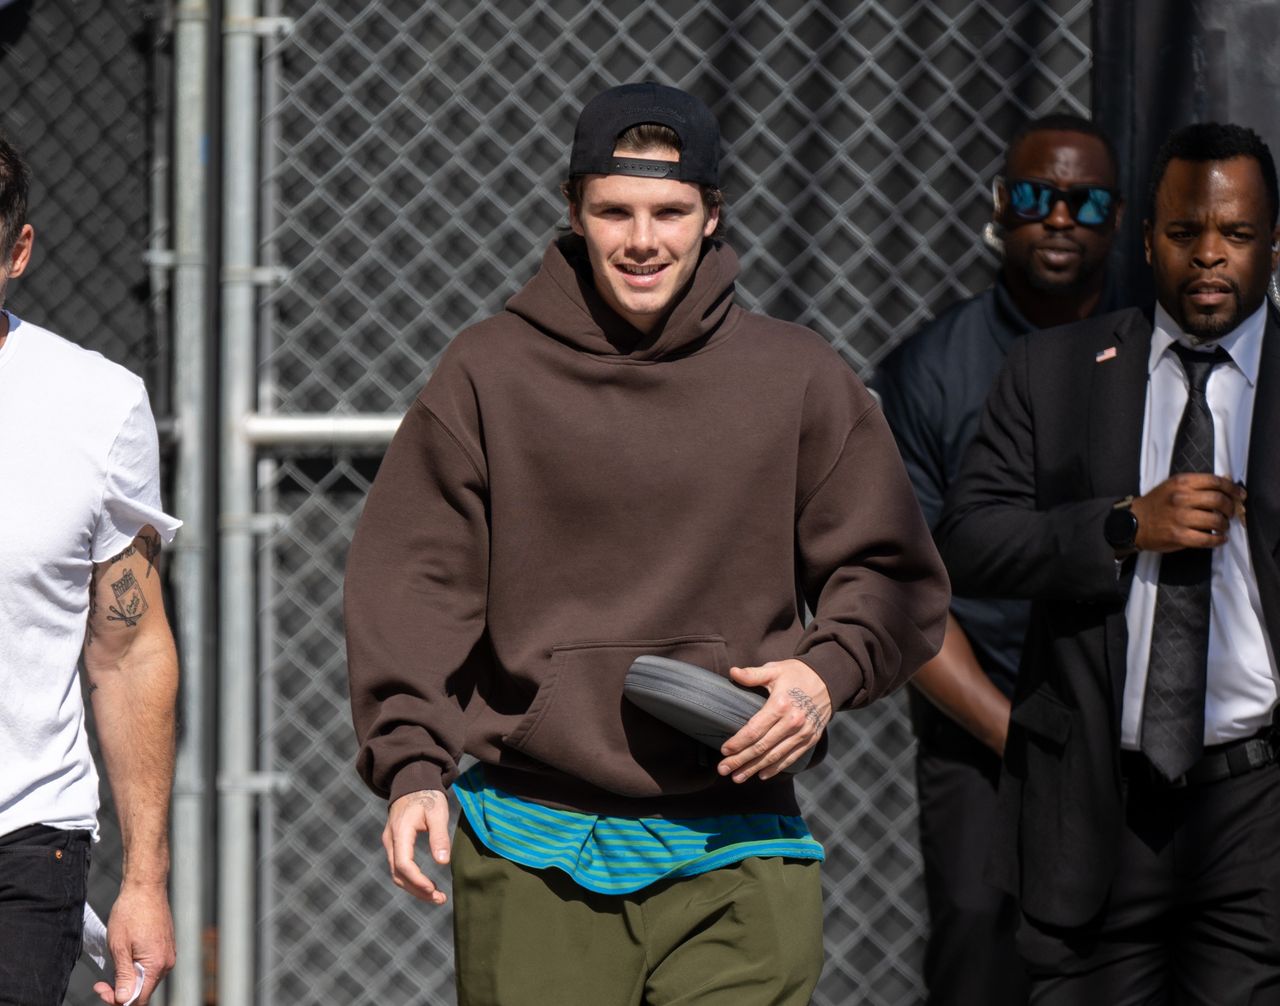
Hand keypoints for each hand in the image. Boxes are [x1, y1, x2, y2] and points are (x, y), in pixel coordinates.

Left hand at [92, 881, 174, 1004]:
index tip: (101, 989)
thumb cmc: (131, 912)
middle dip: (121, 989)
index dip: (118, 1000)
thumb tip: (124, 1000)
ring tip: (113, 964)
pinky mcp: (166, 946)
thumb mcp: (120, 947)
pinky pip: (151, 966)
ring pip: (147, 978)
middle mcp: (167, 961)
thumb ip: (124, 976)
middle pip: (144, 989)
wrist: (145, 887)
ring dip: (128, 978)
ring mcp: (168, 953)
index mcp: (156, 964)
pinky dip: (136, 967)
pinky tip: (125, 956)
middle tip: (101, 981)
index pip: (139, 998)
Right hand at [383, 789, 451, 904]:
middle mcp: (390, 841)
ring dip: (414, 888)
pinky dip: (412, 879)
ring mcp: (390, 843)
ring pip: (397, 874)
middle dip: (417, 890)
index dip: (417, 881)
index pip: (403, 864)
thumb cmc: (427, 796)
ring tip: (436, 896)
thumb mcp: (437, 813)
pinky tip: (427, 884)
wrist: (412, 782)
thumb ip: (439, 836)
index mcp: (400, 832)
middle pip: (398, 874)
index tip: (434, 890)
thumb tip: (443, 862)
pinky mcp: (395, 844)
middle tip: (439, 899)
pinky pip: (399, 867)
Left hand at [718, 659, 831, 782]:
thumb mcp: (775, 669)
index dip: (738, 742)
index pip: (754, 730)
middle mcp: (792, 722)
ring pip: (774, 756)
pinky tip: (761, 775)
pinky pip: (791, 757)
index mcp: (780, 705)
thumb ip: (752, 674)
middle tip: (723, 769)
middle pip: (761, 747)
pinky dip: (776, 768)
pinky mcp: (811, 739)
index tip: (724, 750)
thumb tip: (732, 672)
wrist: (829, 679)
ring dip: (754, 768)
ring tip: (738, 777)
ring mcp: (803, 733)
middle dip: (740, 760)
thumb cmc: (797, 673)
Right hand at [1130, 473, 1244, 552]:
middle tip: (1230, 513)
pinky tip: (1219, 539)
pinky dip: (1218, 540)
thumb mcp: (1173, 486)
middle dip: (1230, 508)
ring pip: (1215, 520)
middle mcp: (1181, 498)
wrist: (1133, 522)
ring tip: (1223, 526)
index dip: (1232, 488)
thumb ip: (1198, 484)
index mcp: (1181, 483)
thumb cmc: (1155, 504)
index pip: (1215, 481)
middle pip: (1218, 500)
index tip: (1239, 494)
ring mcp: (1179, 518)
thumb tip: (1227, 481)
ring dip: (1224, 525)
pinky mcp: (1178, 536)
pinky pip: (1206, 539)